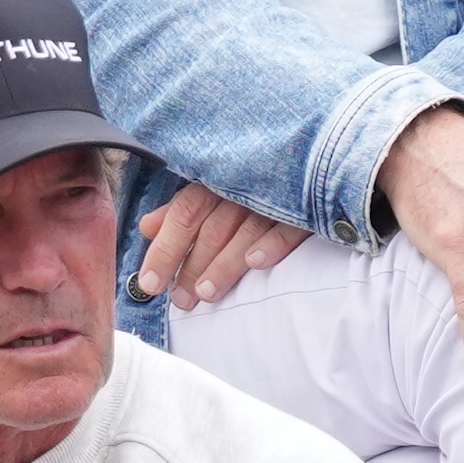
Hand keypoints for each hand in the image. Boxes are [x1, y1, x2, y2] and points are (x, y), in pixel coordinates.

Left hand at [134, 182, 309, 311]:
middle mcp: (244, 185)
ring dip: (223, 264)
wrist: (317, 163)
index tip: (149, 283)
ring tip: (206, 293)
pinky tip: (255, 263)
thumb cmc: (255, 182)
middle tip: (180, 299)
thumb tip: (146, 227)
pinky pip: (290, 225)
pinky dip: (271, 243)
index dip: (165, 249)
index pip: (184, 213)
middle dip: (192, 266)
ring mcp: (277, 195)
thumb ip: (182, 208)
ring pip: (245, 230)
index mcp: (217, 180)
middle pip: (211, 227)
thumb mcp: (216, 189)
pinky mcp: (309, 207)